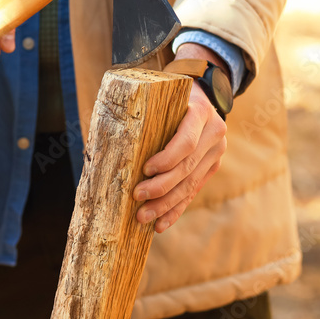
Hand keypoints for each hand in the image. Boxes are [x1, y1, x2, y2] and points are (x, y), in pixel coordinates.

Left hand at [133, 45, 227, 232]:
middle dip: (161, 188)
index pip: (185, 143)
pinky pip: (194, 191)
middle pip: (187, 167)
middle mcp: (214, 133)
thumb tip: (103, 139)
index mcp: (201, 112)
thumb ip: (142, 113)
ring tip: (144, 217)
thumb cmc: (167, 96)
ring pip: (190, 184)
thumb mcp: (159, 95)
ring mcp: (216, 152)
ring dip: (166, 204)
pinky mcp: (212, 167)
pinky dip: (176, 209)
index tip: (145, 170)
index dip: (166, 159)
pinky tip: (161, 223)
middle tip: (137, 198)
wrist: (202, 96)